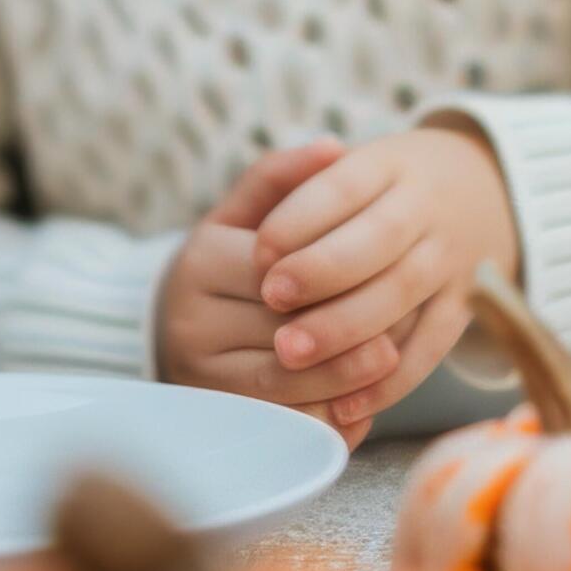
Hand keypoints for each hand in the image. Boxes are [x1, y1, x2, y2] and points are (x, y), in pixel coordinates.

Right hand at [153, 142, 397, 445]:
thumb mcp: (245, 211)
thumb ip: (285, 177)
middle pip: (278, 329)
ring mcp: (198, 374)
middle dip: (341, 332)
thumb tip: (335, 148)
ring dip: (336, 381)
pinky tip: (358, 407)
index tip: (382, 274)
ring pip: (277, 382)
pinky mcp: (214, 414)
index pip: (274, 272)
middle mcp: (190, 320)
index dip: (328, 278)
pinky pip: (273, 423)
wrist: (174, 321)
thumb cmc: (228, 260)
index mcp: (200, 261)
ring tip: (386, 367)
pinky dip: (318, 419)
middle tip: (396, 334)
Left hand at [250, 122, 519, 427]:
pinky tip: (344, 403)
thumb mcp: (353, 164)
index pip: (345, 186)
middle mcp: (427, 207)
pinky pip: (431, 347)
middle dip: (321, 271)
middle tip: (272, 299)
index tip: (259, 252)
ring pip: (402, 293)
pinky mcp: (465, 306)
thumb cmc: (388, 186)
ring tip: (291, 353)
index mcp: (391, 164)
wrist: (486, 191)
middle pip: (378, 238)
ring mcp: (451, 257)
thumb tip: (258, 240)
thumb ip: (300, 189)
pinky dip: (389, 381)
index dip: (300, 219)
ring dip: (345, 327)